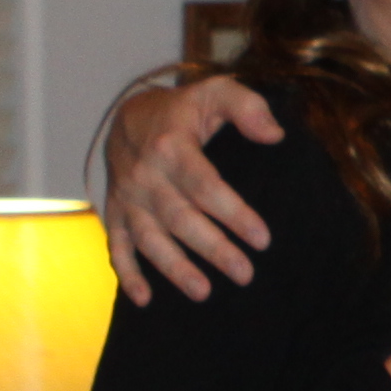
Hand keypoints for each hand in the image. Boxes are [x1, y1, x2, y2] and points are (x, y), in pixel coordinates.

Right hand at [102, 74, 282, 304]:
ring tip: (203, 292)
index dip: (234, 213)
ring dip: (174, 268)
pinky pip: (117, 246)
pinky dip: (127, 273)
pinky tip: (145, 299)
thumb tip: (275, 135)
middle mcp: (145, 175)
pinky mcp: (115, 212)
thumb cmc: (183, 109)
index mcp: (172, 146)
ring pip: (150, 238)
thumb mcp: (216, 92)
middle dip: (213, 249)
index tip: (262, 239)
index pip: (206, 186)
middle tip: (244, 273)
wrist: (128, 116)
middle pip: (180, 218)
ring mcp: (127, 197)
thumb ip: (247, 107)